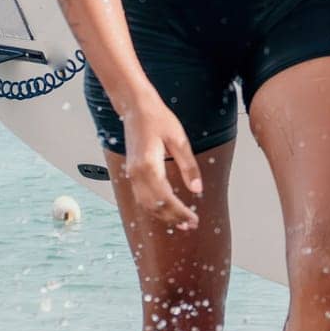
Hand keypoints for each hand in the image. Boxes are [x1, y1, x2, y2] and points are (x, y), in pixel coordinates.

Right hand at [121, 95, 203, 229]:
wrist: (135, 106)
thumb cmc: (157, 118)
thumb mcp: (179, 139)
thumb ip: (188, 166)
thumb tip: (197, 189)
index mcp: (149, 165)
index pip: (165, 199)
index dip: (180, 212)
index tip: (194, 219)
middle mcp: (137, 173)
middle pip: (154, 206)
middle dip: (173, 218)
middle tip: (191, 224)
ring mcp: (132, 173)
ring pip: (146, 204)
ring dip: (163, 216)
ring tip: (180, 222)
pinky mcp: (131, 171)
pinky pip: (141, 197)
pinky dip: (153, 208)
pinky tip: (165, 210)